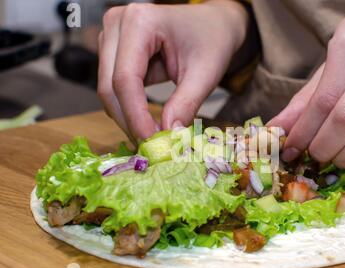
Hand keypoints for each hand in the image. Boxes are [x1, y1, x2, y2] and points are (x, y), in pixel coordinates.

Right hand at [98, 0, 247, 140]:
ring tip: (154, 136)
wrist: (213, 24)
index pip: (126, 78)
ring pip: (108, 90)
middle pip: (110, 86)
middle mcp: (118, 25)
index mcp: (140, 21)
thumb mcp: (206, 72)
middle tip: (152, 147)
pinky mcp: (115, 52)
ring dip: (128, 117)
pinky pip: (115, 88)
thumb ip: (186, 104)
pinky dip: (130, 109)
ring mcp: (112, 37)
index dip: (136, 116)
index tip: (151, 142)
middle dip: (130, 121)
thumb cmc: (212, 40)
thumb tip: (169, 137)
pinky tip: (148, 123)